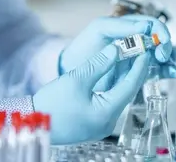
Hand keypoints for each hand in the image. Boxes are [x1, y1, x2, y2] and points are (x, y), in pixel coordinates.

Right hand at [33, 44, 150, 143]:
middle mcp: (108, 123)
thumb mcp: (76, 79)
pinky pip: (111, 103)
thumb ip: (99, 63)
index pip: (130, 85)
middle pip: (127, 92)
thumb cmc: (51, 104)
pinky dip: (114, 87)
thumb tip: (117, 50)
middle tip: (138, 52)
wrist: (30, 123)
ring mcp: (102, 125)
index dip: (139, 66)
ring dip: (124, 79)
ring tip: (128, 60)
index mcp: (106, 113)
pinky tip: (114, 75)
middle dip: (134, 71)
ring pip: (120, 97)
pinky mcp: (95, 124)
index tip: (144, 51)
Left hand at [59, 16, 175, 91]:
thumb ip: (121, 26)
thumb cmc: (84, 46)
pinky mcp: (137, 74)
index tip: (162, 41)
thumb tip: (146, 27)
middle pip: (161, 41)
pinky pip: (156, 71)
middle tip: (164, 56)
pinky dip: (166, 71)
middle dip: (169, 48)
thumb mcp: (100, 29)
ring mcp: (138, 58)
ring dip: (173, 59)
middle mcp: (137, 42)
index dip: (160, 32)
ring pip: (162, 56)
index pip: (153, 25)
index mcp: (130, 28)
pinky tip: (171, 73)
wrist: (72, 71)